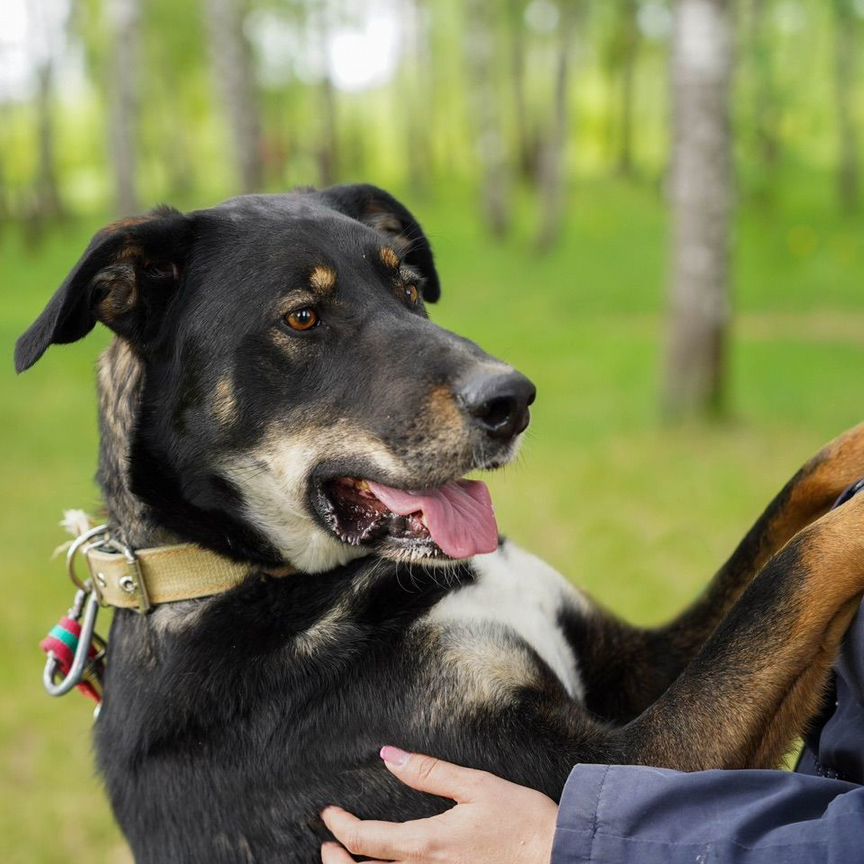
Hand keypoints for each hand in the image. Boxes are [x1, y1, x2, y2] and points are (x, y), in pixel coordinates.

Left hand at [320, 746, 557, 863]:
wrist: (557, 857)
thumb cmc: (521, 820)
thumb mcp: (474, 785)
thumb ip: (429, 773)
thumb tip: (390, 756)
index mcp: (428, 845)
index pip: (367, 841)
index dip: (341, 828)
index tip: (329, 815)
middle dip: (339, 862)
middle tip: (327, 845)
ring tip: (349, 860)